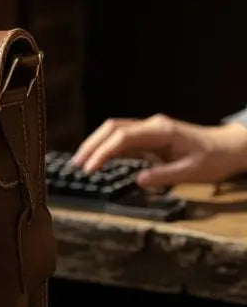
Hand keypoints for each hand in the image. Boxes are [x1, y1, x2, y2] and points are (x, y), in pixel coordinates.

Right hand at [71, 114, 246, 187]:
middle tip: (77, 163)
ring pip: (115, 131)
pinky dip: (108, 148)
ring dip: (97, 144)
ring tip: (82, 163)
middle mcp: (152, 126)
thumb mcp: (192, 172)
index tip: (90, 168)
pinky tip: (99, 160)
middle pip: (113, 127)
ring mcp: (150, 129)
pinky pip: (123, 139)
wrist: (229, 147)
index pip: (123, 136)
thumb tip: (138, 180)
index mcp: (161, 131)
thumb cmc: (214, 159)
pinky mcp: (150, 137)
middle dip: (92, 144)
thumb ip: (165, 175)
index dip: (103, 151)